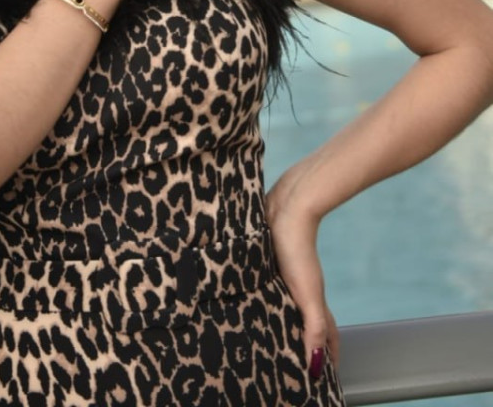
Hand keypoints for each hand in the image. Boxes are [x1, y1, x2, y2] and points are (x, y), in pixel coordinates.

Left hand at [265, 177, 339, 379]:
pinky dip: (270, 297)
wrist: (289, 204)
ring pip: (289, 303)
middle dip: (306, 344)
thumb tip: (319, 366)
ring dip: (287, 321)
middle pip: (307, 322)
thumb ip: (315, 326)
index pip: (325, 335)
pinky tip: (256, 299)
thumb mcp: (306, 291)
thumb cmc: (296, 247)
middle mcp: (301, 288)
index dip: (327, 356)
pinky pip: (271, 284)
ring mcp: (286, 273)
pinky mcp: (269, 258)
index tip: (323, 379)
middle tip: (298, 366)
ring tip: (275, 341)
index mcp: (311, 300)